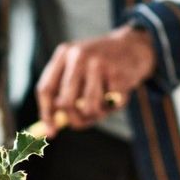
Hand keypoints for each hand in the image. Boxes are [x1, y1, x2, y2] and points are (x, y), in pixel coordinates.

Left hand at [35, 26, 155, 136]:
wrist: (133, 46)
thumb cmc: (100, 65)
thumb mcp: (77, 70)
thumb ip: (63, 95)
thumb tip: (49, 129)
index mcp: (64, 54)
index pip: (46, 89)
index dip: (46, 113)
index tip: (51, 132)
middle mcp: (78, 56)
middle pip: (65, 102)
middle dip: (73, 119)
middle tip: (82, 123)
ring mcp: (99, 64)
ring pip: (88, 108)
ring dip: (96, 114)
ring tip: (103, 104)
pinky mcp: (118, 74)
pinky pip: (109, 106)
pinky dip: (113, 107)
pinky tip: (117, 93)